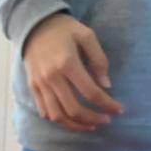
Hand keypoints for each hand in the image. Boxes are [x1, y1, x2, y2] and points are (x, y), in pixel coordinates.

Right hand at [23, 13, 122, 131]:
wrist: (33, 24)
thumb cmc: (64, 29)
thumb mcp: (87, 36)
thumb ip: (99, 60)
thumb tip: (106, 85)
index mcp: (68, 63)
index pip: (91, 92)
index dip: (107, 104)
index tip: (118, 110)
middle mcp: (52, 78)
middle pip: (74, 109)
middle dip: (93, 118)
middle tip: (106, 119)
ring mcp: (40, 85)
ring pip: (57, 116)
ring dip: (75, 125)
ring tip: (89, 125)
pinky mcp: (32, 88)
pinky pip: (44, 111)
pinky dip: (59, 120)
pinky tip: (71, 119)